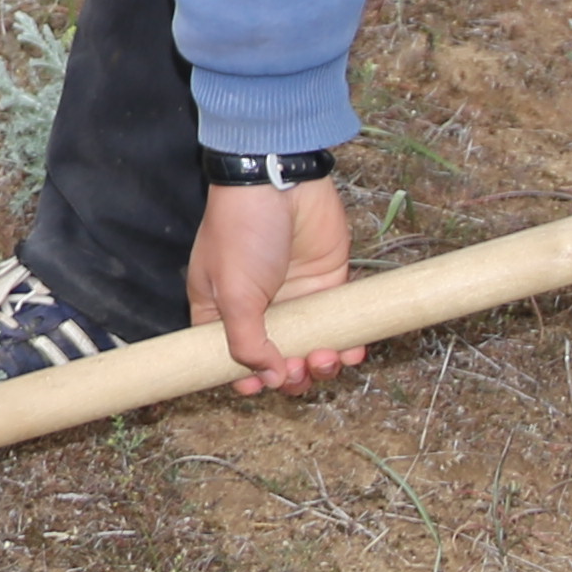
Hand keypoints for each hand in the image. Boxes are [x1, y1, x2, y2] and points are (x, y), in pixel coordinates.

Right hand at [188, 178, 365, 395]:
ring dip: (320, 365)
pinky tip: (350, 350)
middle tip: (297, 369)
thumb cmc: (242, 229)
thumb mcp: (231, 291)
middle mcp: (259, 310)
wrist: (282, 182)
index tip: (260, 390)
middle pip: (276, 361)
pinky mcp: (328, 287)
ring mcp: (296, 300)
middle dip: (289, 375)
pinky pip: (341, 327)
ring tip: (324, 357)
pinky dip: (348, 345)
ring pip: (311, 349)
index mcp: (221, 311)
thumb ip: (246, 341)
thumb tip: (269, 378)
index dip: (246, 379)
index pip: (230, 358)